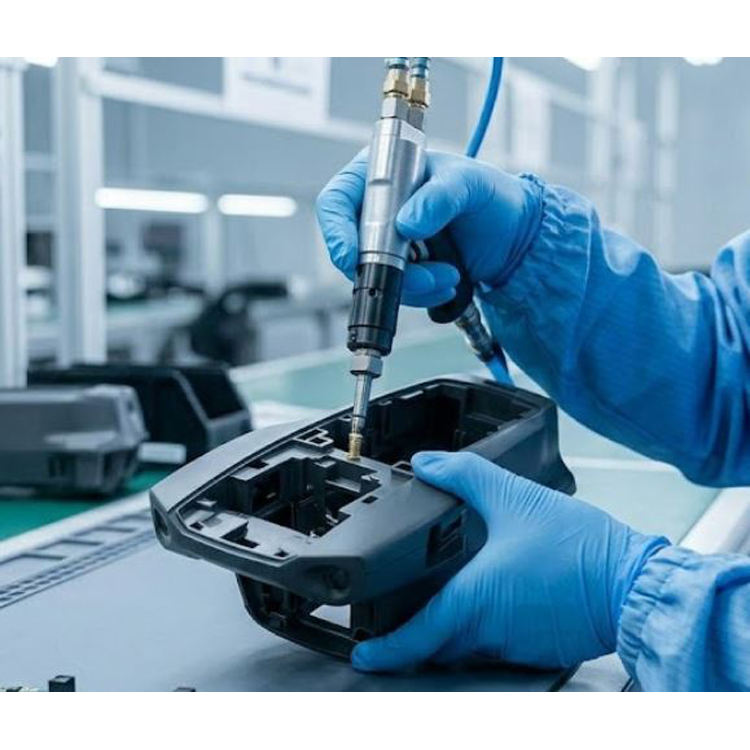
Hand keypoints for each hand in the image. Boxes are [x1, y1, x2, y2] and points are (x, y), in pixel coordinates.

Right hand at [316, 150, 542, 307]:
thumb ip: (440, 197)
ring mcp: (386, 243)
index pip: (338, 201)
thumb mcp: (470, 184)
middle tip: (423, 277)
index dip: (338, 232)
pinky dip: (421, 294)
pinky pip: (396, 290)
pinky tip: (447, 281)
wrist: (512, 235)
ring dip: (411, 286)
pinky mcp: (401, 270)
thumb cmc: (490, 195)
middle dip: (386, 269)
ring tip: (449, 275)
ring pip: (374, 276)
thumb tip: (407, 223)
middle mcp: (376, 209)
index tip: (353, 258)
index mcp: (380, 174)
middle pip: (352, 247)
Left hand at [352, 451, 667, 671]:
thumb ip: (465, 476)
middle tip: (393, 620)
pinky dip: (481, 627)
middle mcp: (488, 631)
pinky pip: (495, 643)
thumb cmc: (580, 549)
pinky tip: (488, 600)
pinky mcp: (536, 645)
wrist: (633, 582)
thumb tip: (427, 463)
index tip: (363, 654)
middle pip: (436, 644)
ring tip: (438, 602)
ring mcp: (513, 643)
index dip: (385, 649)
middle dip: (412, 635)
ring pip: (465, 645)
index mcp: (474, 603)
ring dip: (448, 630)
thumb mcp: (514, 497)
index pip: (416, 638)